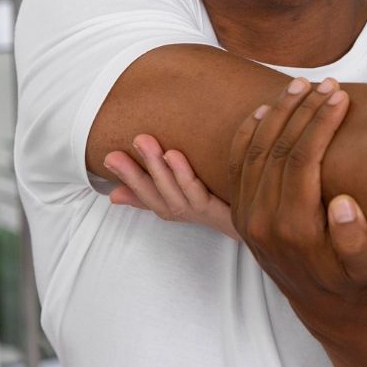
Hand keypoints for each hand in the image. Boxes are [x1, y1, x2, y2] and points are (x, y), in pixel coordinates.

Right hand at [104, 135, 237, 239]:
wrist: (258, 224)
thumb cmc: (217, 206)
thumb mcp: (180, 196)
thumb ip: (148, 194)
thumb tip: (112, 196)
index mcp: (172, 207)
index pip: (142, 194)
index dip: (125, 178)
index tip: (108, 157)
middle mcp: (184, 212)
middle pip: (155, 193)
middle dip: (136, 171)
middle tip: (122, 146)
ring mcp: (202, 213)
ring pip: (174, 191)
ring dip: (158, 168)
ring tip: (147, 143)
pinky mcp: (221, 212)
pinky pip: (200, 194)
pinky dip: (186, 175)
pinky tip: (176, 155)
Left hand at [229, 77, 366, 332]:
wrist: (324, 307)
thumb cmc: (355, 282)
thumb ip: (355, 240)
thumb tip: (344, 202)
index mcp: (294, 228)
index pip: (301, 161)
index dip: (320, 124)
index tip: (340, 97)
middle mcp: (262, 220)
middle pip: (276, 149)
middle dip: (302, 111)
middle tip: (326, 83)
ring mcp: (247, 216)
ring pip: (253, 152)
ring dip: (276, 114)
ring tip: (299, 86)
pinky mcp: (242, 214)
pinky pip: (237, 165)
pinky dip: (248, 134)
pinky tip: (263, 110)